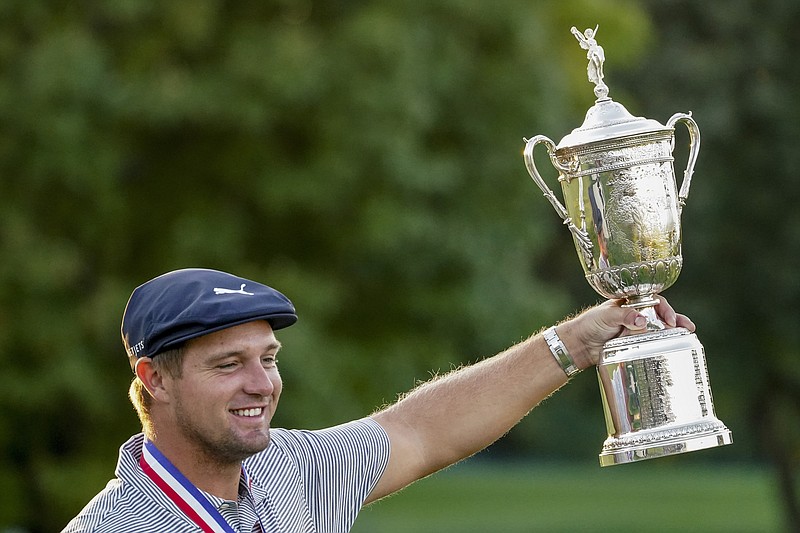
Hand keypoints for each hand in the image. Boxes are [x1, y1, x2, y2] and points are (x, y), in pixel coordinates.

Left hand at [557, 296, 695, 368]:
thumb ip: (624, 316)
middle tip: (686, 327)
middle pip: (660, 314)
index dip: (664, 308)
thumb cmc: (590, 324)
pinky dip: (663, 343)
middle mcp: (636, 314)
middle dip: (675, 319)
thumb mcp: (606, 316)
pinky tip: (672, 347)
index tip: (669, 318)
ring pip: (659, 328)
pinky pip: (651, 341)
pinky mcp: (635, 343)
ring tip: (688, 334)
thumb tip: (642, 321)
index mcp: (630, 303)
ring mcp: (636, 329)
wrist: (580, 345)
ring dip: (674, 330)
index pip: (652, 300)